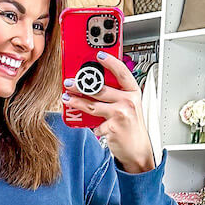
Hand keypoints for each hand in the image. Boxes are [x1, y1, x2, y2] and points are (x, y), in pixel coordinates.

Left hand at [63, 52, 154, 173]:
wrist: (137, 150)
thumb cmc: (131, 126)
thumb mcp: (128, 106)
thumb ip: (116, 95)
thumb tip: (93, 85)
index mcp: (133, 92)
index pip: (122, 72)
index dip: (110, 62)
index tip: (98, 55)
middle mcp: (129, 101)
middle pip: (100, 88)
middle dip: (81, 84)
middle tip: (69, 82)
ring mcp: (121, 114)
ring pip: (92, 105)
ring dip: (76, 101)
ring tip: (67, 98)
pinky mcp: (112, 128)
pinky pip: (94, 124)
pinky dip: (91, 126)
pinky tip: (92, 126)